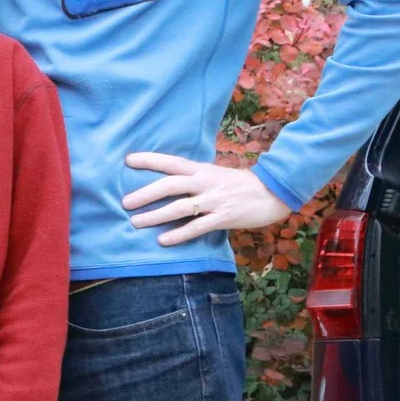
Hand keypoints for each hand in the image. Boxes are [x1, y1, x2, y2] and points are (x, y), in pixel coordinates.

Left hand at [123, 153, 291, 245]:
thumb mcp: (215, 174)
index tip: (128, 160)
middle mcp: (205, 183)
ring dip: (156, 216)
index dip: (150, 160)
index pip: (171, 162)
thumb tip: (166, 185)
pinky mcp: (224, 217)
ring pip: (180, 207)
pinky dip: (179, 234)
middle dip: (145, 194)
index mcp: (202, 170)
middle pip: (170, 185)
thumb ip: (193, 178)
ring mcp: (214, 200)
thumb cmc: (239, 184)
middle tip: (125, 203)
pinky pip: (197, 227)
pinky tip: (163, 240)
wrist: (274, 191)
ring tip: (136, 222)